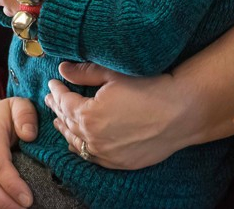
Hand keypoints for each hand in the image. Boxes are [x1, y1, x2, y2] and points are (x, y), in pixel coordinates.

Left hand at [44, 62, 180, 169]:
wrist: (181, 112)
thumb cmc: (150, 88)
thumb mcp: (114, 74)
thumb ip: (85, 73)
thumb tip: (63, 71)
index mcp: (88, 115)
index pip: (64, 102)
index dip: (57, 90)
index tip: (54, 82)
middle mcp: (93, 139)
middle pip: (68, 123)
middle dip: (58, 109)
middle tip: (51, 99)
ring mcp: (106, 154)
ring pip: (77, 143)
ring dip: (66, 130)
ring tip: (59, 121)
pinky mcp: (119, 163)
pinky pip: (92, 157)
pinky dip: (81, 148)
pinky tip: (78, 143)